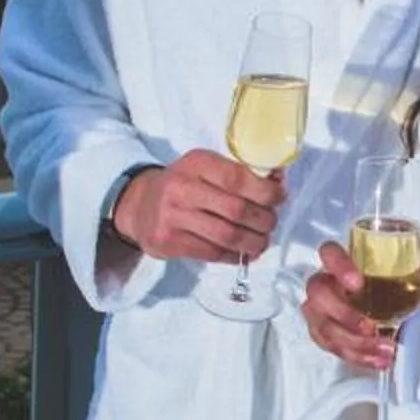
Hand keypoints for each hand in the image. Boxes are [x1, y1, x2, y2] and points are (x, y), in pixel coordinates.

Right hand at [111, 150, 281, 265]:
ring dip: (253, 242)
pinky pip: (212, 253)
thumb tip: (279, 180)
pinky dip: (234, 256)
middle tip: (271, 223)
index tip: (279, 198)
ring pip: (226, 235)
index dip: (265, 192)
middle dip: (263, 220)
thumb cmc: (183, 184)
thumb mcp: (205, 168)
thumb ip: (239, 173)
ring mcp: (173, 217)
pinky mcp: (169, 242)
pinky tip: (244, 253)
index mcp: (196, 164)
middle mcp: (182, 188)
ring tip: (262, 242)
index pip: (238, 179)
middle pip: (236, 210)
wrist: (139, 205)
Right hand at [301, 239, 419, 370]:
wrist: (366, 305)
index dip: (339, 266)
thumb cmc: (380, 287)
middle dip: (345, 314)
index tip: (358, 284)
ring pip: (324, 327)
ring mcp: (318, 310)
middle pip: (319, 294)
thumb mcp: (402, 282)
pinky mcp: (321, 333)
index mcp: (340, 263)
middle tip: (371, 328)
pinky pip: (331, 347)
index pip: (329, 252)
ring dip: (354, 343)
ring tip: (384, 351)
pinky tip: (377, 361)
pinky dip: (356, 357)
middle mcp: (323, 284)